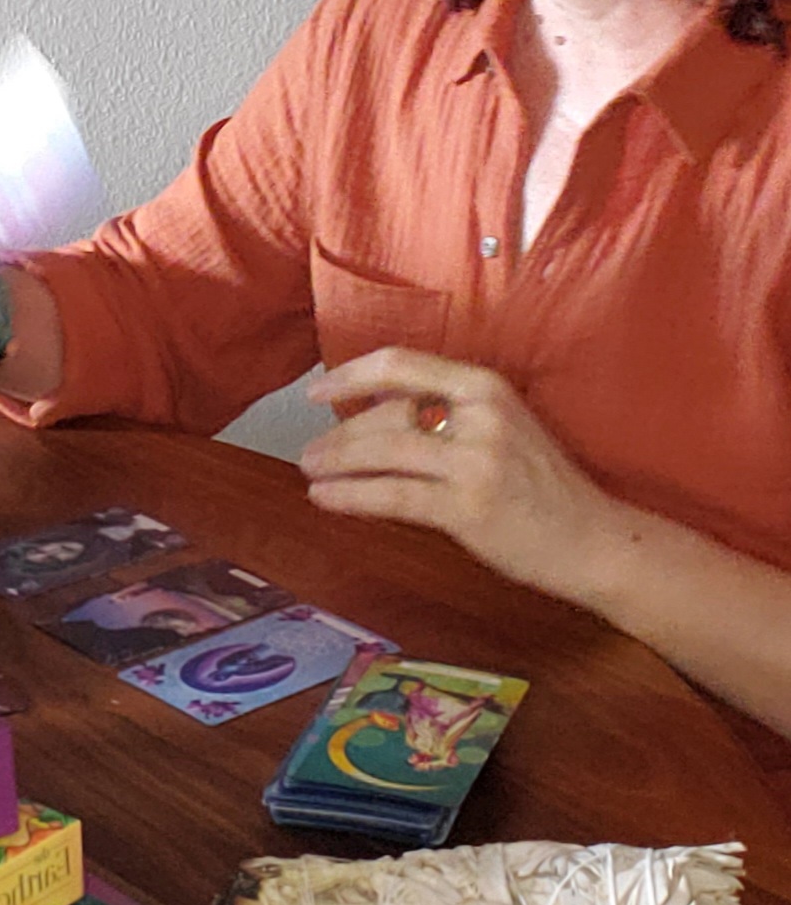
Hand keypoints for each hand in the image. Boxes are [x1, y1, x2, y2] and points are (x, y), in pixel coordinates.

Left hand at [298, 347, 624, 602]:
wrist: (596, 540)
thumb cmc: (541, 485)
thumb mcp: (500, 428)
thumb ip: (445, 414)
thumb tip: (370, 412)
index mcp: (485, 386)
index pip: (401, 364)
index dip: (350, 373)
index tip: (317, 390)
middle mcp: (481, 415)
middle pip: (386, 414)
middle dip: (339, 435)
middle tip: (308, 453)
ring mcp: (476, 461)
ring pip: (382, 453)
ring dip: (335, 463)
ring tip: (309, 473)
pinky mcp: (468, 507)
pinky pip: (392, 496)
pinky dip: (350, 496)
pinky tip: (325, 498)